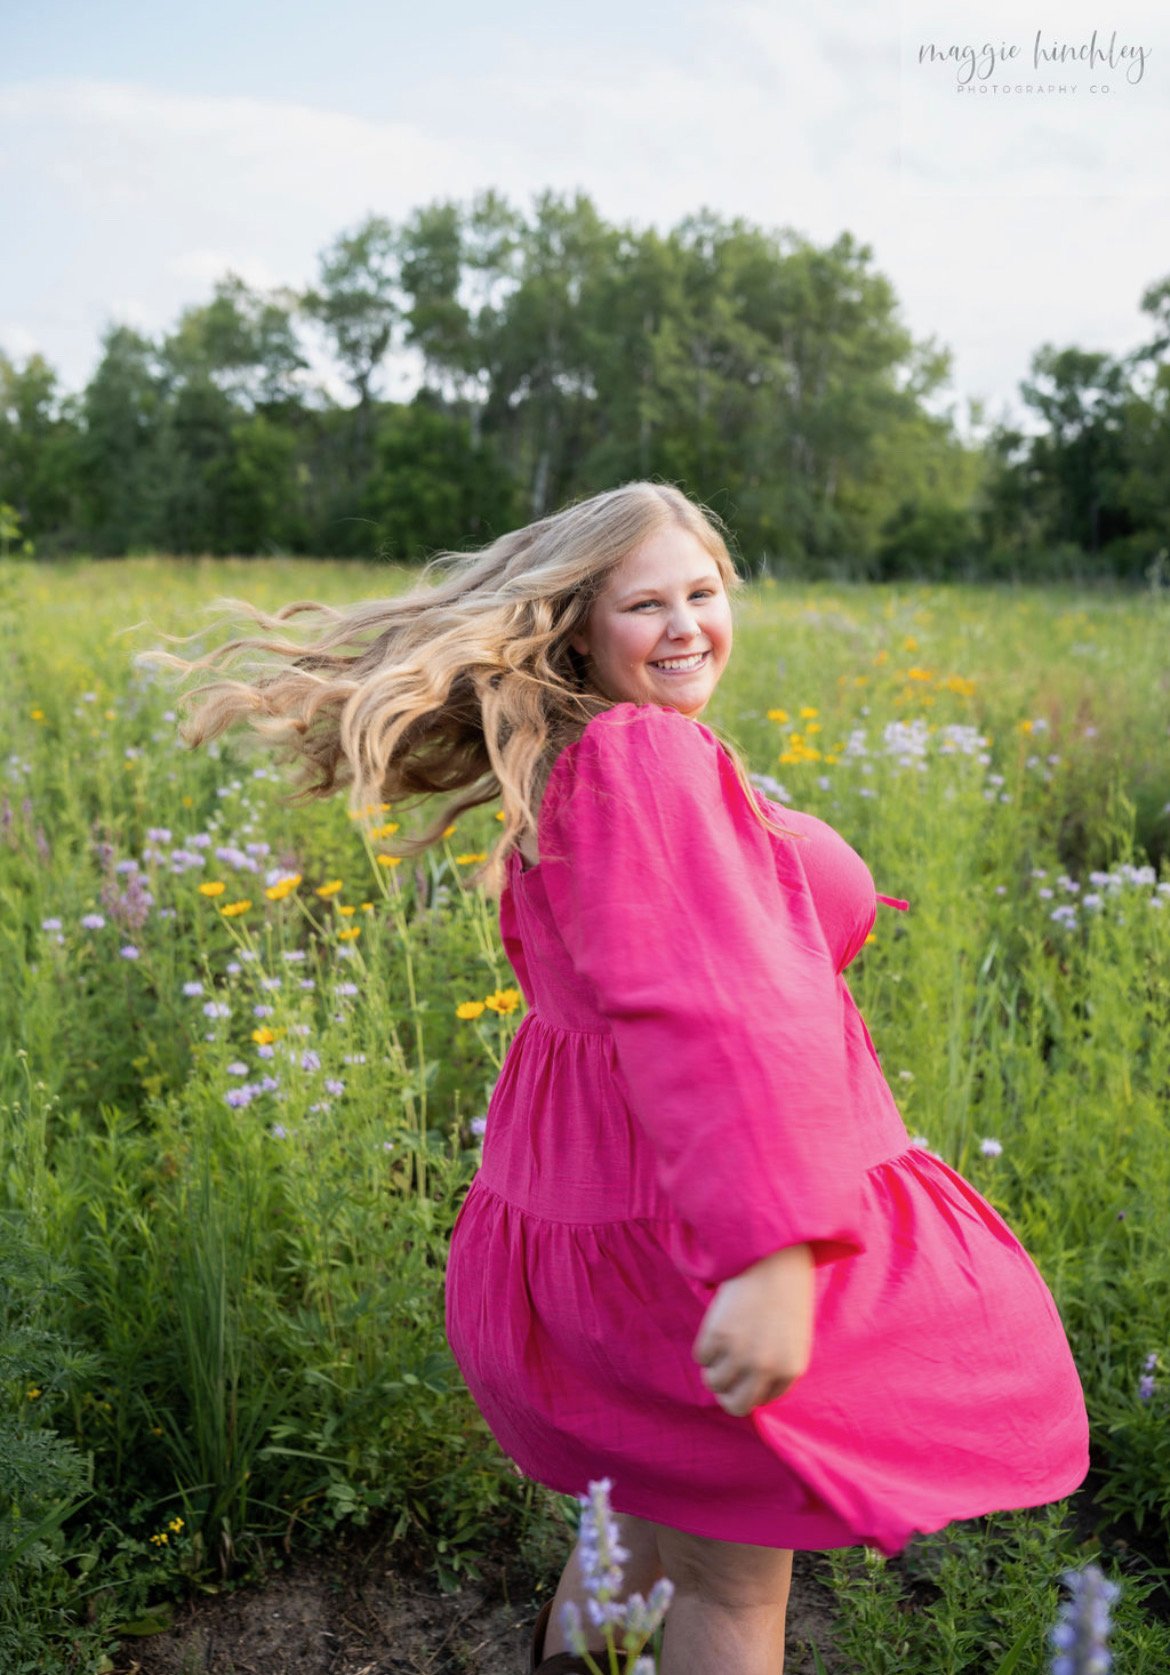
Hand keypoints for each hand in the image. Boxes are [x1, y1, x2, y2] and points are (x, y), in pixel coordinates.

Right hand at [692, 1243, 813, 1416]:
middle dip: (726, 1391)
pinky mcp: (718, 1336)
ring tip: (722, 1341)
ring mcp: (741, 1354)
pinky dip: (704, 1344)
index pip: (761, 1401)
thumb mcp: (792, 1337)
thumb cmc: (783, 1293)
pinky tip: (718, 1323)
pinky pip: (701, 1357)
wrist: (772, 1255)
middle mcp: (766, 1368)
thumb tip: (744, 1389)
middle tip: (723, 1371)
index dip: (748, 1386)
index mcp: (791, 1370)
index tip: (744, 1370)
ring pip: (713, 1382)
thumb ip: (775, 1366)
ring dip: (713, 1365)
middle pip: (735, 1405)